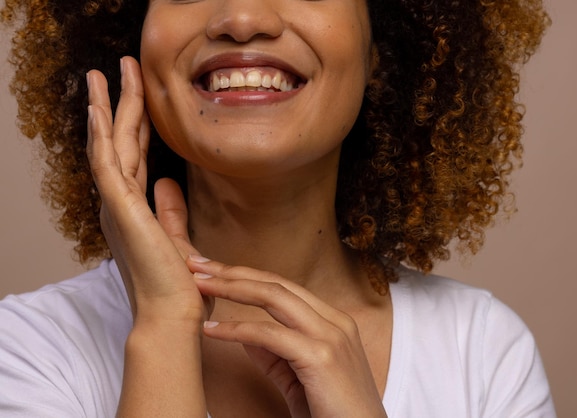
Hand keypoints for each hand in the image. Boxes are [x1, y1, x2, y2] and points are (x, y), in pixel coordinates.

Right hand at [86, 57, 206, 323]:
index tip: (139, 96)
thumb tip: (168, 181)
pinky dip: (101, 135)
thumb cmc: (177, 286)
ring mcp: (116, 206)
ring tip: (101, 74)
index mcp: (133, 210)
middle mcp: (119, 204)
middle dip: (119, 103)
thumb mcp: (177, 240)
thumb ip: (170, 210)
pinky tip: (98, 109)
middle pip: (118, 143)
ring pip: (108, 145)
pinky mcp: (120, 210)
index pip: (134, 156)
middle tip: (120, 67)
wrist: (174, 316)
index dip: (135, 123)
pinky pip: (106, 164)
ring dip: (106, 108)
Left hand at [187, 257, 387, 417]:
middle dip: (233, 271)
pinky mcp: (321, 358)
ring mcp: (330, 337)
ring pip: (274, 298)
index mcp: (333, 322)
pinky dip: (236, 329)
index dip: (246, 276)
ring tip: (198, 286)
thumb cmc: (334, 415)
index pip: (284, 287)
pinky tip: (211, 329)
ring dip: (231, 287)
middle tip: (196, 264)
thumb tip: (244, 336)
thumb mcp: (301, 379)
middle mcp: (335, 321)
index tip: (213, 271)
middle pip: (276, 284)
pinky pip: (270, 335)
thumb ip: (276, 355)